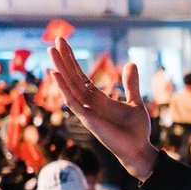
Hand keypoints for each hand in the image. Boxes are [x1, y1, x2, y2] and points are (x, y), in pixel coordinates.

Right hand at [47, 38, 155, 179]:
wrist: (139, 149)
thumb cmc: (136, 130)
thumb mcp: (135, 102)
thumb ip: (130, 84)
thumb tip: (130, 63)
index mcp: (98, 98)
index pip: (81, 76)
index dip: (73, 60)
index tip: (64, 43)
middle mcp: (89, 104)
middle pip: (72, 78)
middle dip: (64, 59)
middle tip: (55, 40)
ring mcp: (86, 111)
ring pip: (69, 86)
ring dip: (60, 68)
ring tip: (51, 51)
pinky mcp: (88, 119)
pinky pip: (73, 101)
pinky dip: (64, 88)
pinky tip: (56, 74)